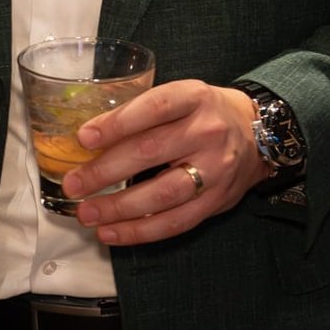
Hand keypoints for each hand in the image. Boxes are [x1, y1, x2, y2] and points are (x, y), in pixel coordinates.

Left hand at [64, 80, 269, 244]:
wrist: (255, 134)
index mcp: (194, 97)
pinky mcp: (216, 201)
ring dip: (119, 208)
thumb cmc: (203, 113)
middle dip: (106, 171)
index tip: (84, 138)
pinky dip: (140, 231)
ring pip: (163, 194)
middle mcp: (208, 132)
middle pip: (151, 152)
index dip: (118, 123)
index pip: (154, 108)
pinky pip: (175, 222)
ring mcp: (215, 169)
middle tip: (73, 184)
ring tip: (87, 213)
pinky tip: (112, 232)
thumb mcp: (182, 97)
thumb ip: (143, 113)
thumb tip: (88, 138)